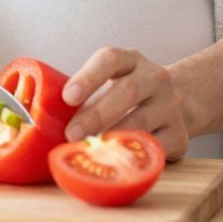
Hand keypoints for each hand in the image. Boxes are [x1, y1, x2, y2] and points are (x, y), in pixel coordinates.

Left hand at [59, 47, 189, 160]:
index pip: (110, 59)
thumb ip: (85, 96)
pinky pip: (155, 148)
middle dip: (96, 114)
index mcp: (132, 61)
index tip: (68, 97)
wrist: (180, 103)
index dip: (88, 77)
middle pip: (126, 91)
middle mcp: (155, 78)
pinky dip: (132, 156)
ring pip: (140, 121)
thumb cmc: (129, 96)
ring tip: (88, 151)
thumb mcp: (113, 82)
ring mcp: (171, 106)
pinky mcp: (179, 135)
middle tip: (71, 134)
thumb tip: (42, 123)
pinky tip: (114, 163)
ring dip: (110, 138)